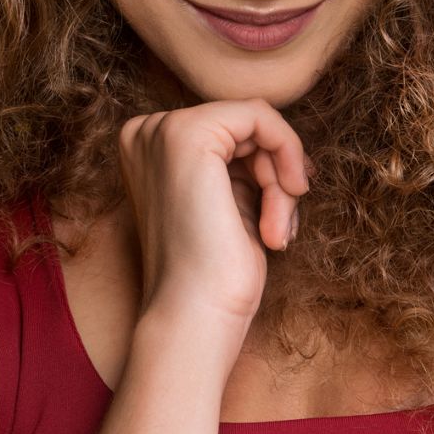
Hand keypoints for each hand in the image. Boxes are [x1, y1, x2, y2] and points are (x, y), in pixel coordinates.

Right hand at [116, 98, 312, 327]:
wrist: (195, 317)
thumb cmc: (214, 273)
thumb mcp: (227, 200)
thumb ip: (240, 163)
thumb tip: (282, 138)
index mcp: (146, 148)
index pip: (227, 132)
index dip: (264, 169)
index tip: (282, 212)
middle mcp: (145, 131)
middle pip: (243, 126)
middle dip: (275, 176)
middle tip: (281, 229)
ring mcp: (162, 130)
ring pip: (257, 124)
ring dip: (281, 180)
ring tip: (278, 231)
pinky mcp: (190, 135)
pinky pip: (262, 116)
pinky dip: (288, 155)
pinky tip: (287, 201)